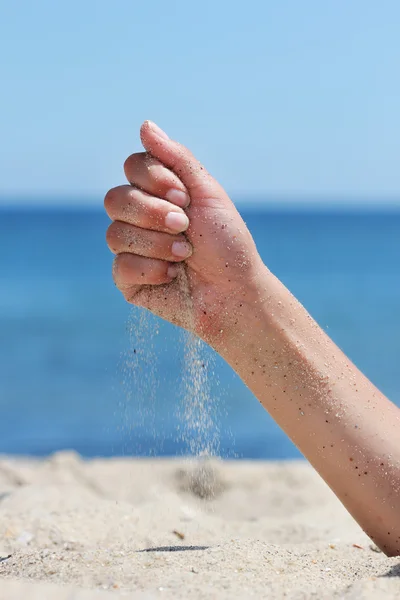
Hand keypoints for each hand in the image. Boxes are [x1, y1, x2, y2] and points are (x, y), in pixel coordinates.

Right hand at [105, 121, 264, 343]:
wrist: (236, 292)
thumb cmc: (227, 243)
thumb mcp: (207, 193)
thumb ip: (177, 158)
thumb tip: (145, 124)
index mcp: (157, 194)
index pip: (132, 168)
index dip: (154, 180)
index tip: (185, 198)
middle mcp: (139, 219)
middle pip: (114, 199)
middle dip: (153, 213)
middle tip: (184, 226)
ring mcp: (131, 250)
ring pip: (115, 234)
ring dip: (158, 244)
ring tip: (185, 255)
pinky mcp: (128, 281)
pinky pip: (120, 267)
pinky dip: (153, 270)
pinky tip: (174, 276)